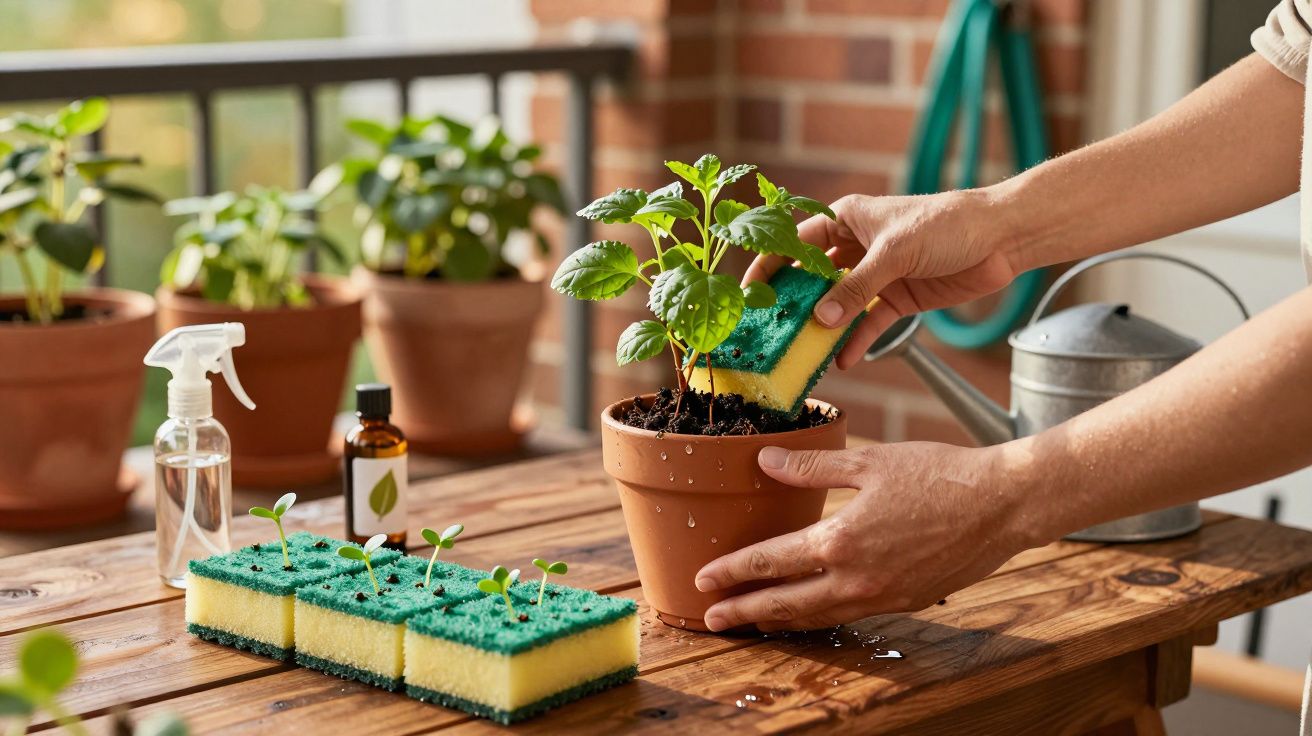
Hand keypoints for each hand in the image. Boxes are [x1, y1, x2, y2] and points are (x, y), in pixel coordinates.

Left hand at [695, 442, 1038, 631]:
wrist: (1002, 504)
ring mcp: (883, 597)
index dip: (733, 572)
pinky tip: (811, 610)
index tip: (704, 580)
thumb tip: (765, 461)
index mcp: (841, 540)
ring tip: (752, 622)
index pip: (770, 562)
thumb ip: (812, 468)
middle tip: (711, 619)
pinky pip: (850, 615)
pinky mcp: (906, 602)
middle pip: (785, 604)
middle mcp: (856, 579)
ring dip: (779, 621)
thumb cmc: (940, 474)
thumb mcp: (870, 462)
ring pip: (818, 616)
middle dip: (744, 613)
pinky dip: (820, 617)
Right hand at [744, 188, 1021, 368]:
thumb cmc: (948, 224)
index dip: (769, 264)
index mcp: (846, 218)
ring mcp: (876, 274)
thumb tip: (821, 318)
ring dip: (825, 328)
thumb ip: (857, 287)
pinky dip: (858, 340)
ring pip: (839, 304)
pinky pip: (869, 323)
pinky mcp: (898, 297)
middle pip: (813, 277)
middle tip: (772, 331)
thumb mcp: (896, 252)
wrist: (1002, 238)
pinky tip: (843, 359)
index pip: (795, 241)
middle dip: (794, 303)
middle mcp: (855, 245)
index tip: (749, 292)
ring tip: (804, 353)